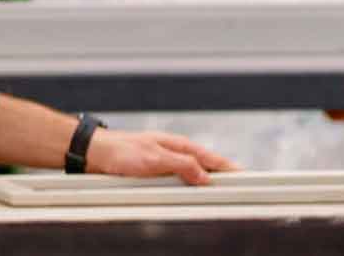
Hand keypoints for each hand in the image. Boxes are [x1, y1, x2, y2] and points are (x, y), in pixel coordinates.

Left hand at [85, 129, 239, 184]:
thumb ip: (182, 165)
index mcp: (179, 146)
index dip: (230, 169)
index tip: (246, 178)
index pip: (212, 159)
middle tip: (237, 191)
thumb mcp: (154, 159)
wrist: (96, 153)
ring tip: (217, 196)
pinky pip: (177, 185)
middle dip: (220, 180)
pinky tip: (189, 197)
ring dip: (202, 187)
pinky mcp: (156, 175)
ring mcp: (166, 165)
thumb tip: (205, 176)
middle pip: (206, 170)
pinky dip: (186, 191)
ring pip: (192, 178)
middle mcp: (175, 154)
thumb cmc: (121, 151)